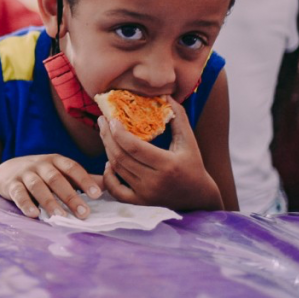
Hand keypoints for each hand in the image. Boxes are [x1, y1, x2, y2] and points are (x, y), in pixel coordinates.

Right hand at [0, 154, 103, 218]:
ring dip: (49, 201)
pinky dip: (25, 204)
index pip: (72, 168)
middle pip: (56, 179)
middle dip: (70, 196)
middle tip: (83, 213)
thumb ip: (82, 179)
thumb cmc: (40, 174)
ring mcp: (24, 174)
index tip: (97, 194)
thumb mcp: (60, 172)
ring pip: (37, 186)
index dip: (84, 180)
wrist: (5, 171)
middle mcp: (40, 165)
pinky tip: (34, 215)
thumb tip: (109, 185)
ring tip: (60, 216)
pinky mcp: (11, 185)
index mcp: (56, 161)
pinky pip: (18, 194)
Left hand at [98, 97, 222, 210]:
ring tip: (104, 134)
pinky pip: (115, 191)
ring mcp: (145, 194)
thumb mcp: (189, 140)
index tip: (111, 118)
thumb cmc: (193, 164)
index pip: (134, 147)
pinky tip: (109, 162)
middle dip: (107, 137)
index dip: (118, 133)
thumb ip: (178, 117)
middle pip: (121, 157)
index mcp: (167, 165)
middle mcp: (154, 181)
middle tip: (101, 121)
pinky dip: (108, 177)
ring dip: (107, 150)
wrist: (197, 197)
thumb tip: (165, 95)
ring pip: (117, 169)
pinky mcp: (139, 202)